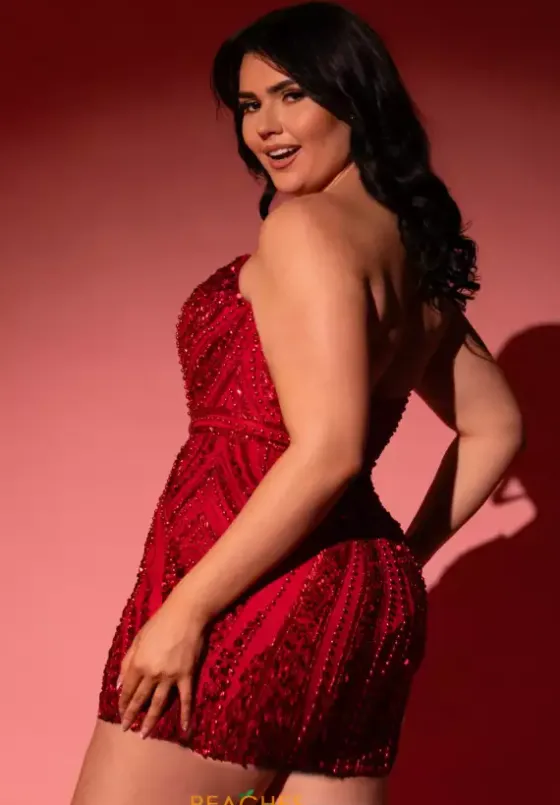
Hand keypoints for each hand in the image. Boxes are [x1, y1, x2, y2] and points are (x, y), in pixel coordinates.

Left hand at [117, 591, 206, 737]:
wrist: (186, 614)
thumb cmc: (160, 623)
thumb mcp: (138, 639)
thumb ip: (126, 662)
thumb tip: (117, 685)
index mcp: (138, 663)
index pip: (127, 689)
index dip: (123, 703)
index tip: (120, 713)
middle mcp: (152, 673)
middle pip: (140, 699)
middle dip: (132, 716)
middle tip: (127, 729)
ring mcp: (170, 676)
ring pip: (159, 703)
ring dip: (150, 720)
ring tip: (144, 735)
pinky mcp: (186, 675)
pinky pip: (185, 699)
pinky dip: (185, 714)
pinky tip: (184, 729)